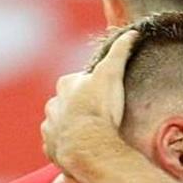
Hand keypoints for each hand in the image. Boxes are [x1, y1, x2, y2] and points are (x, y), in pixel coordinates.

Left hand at [40, 29, 138, 175]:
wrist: (88, 146)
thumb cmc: (100, 109)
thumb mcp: (112, 74)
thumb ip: (120, 52)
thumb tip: (132, 33)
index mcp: (65, 85)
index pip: (79, 82)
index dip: (93, 88)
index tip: (106, 97)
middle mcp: (53, 104)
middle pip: (67, 103)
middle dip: (80, 108)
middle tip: (100, 118)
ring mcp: (50, 127)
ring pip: (60, 124)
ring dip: (72, 128)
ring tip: (91, 137)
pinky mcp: (51, 147)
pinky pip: (58, 145)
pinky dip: (67, 146)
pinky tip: (82, 149)